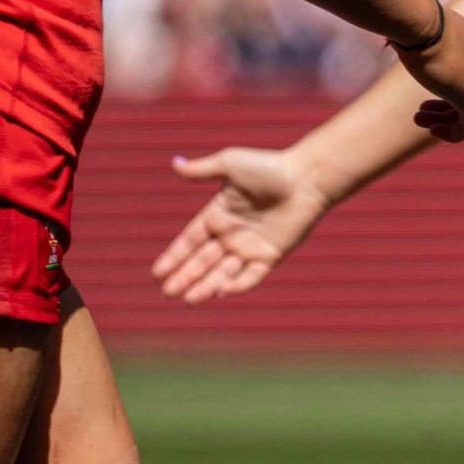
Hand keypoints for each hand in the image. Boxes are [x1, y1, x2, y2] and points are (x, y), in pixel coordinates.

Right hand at [151, 145, 332, 303]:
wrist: (305, 179)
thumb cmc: (268, 166)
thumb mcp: (230, 164)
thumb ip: (202, 170)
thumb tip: (175, 164)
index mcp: (217, 215)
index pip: (190, 241)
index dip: (174, 256)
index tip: (157, 272)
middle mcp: (231, 234)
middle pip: (202, 260)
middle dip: (185, 276)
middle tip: (167, 292)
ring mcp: (251, 247)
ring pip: (223, 272)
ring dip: (206, 285)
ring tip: (188, 299)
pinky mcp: (271, 256)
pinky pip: (252, 275)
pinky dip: (238, 284)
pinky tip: (220, 292)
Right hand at [398, 4, 463, 140]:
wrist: (420, 22)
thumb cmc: (412, 20)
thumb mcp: (419, 28)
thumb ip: (419, 38)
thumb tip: (393, 37)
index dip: (451, 87)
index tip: (427, 91)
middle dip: (448, 107)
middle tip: (421, 110)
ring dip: (447, 121)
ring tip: (420, 121)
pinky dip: (453, 133)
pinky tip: (432, 130)